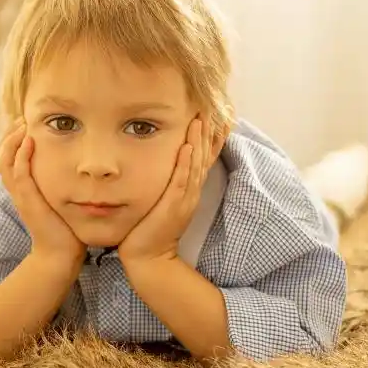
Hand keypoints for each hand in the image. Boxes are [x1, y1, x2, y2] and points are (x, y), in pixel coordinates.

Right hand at [0, 119, 84, 262]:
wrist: (60, 254)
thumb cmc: (64, 228)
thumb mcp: (58, 200)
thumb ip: (58, 184)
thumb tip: (74, 168)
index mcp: (22, 190)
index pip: (7, 159)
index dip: (11, 141)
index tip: (22, 124)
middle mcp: (17, 191)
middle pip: (1, 157)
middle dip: (9, 135)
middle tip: (20, 119)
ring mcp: (21, 196)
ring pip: (5, 162)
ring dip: (12, 141)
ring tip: (22, 125)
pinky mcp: (28, 201)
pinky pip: (19, 174)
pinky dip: (21, 156)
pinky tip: (29, 142)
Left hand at [119, 115, 227, 265]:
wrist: (149, 258)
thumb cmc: (150, 230)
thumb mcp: (163, 202)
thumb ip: (168, 185)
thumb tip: (166, 168)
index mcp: (190, 190)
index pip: (205, 158)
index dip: (213, 137)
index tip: (219, 115)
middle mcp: (192, 192)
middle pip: (205, 157)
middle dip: (210, 132)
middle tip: (216, 108)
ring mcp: (184, 199)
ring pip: (196, 165)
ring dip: (199, 141)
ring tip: (202, 119)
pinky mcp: (173, 206)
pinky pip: (182, 180)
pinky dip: (186, 163)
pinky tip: (188, 147)